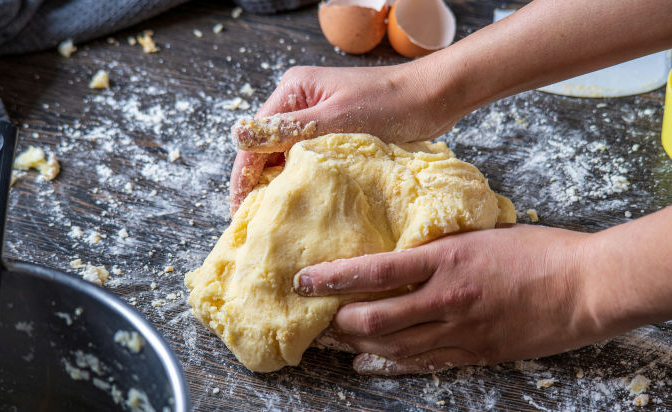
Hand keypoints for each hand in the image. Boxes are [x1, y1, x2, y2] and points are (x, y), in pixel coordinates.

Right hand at [229, 63, 459, 213]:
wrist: (433, 98)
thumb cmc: (390, 104)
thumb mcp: (336, 118)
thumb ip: (288, 130)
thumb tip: (238, 136)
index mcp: (293, 91)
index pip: (255, 139)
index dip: (244, 176)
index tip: (240, 211)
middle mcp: (300, 102)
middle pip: (267, 149)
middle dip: (260, 184)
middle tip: (256, 224)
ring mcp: (318, 118)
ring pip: (288, 157)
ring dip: (283, 185)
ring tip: (276, 221)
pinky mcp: (336, 134)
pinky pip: (310, 160)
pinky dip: (306, 180)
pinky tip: (304, 204)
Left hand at [294, 224, 603, 374]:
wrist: (586, 286)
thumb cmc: (540, 251)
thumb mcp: (482, 235)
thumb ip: (442, 247)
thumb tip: (407, 250)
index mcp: (447, 258)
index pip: (375, 270)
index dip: (333, 277)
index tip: (305, 280)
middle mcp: (446, 298)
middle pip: (374, 318)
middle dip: (338, 321)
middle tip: (318, 317)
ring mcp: (461, 331)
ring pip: (393, 346)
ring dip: (357, 345)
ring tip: (335, 341)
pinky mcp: (476, 353)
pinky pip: (423, 363)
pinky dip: (390, 364)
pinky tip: (368, 363)